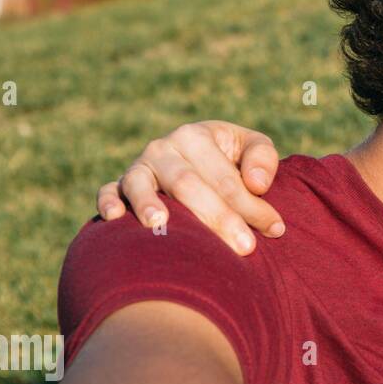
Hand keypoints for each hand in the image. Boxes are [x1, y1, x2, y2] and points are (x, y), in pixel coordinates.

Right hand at [98, 121, 283, 254]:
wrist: (192, 158)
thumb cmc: (229, 158)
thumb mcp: (251, 148)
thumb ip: (262, 158)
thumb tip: (256, 184)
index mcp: (196, 136)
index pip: (226, 177)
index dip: (251, 204)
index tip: (274, 229)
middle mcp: (163, 149)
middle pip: (188, 184)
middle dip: (217, 217)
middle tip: (244, 247)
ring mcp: (138, 168)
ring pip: (142, 185)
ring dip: (149, 203)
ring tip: (161, 224)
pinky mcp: (118, 186)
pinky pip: (108, 191)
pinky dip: (108, 202)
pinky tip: (115, 218)